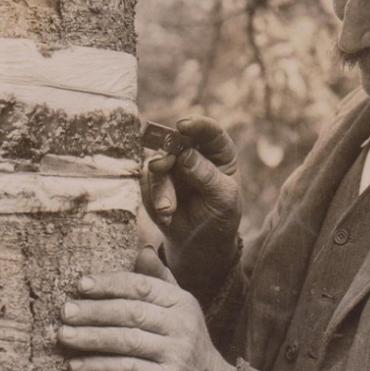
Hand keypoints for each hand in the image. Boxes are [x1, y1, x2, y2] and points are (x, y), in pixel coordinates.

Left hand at [57, 247, 235, 370]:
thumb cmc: (185, 344)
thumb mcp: (179, 309)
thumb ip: (159, 280)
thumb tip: (143, 249)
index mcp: (181, 301)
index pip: (141, 286)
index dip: (110, 283)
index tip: (80, 284)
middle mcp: (181, 324)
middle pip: (131, 312)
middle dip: (94, 311)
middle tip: (64, 311)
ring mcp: (176, 353)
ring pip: (127, 340)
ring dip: (91, 338)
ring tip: (64, 336)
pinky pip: (128, 370)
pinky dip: (100, 367)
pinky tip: (76, 366)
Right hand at [140, 116, 242, 285]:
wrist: (200, 244)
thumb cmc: (219, 217)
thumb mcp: (223, 198)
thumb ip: (206, 174)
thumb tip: (184, 153)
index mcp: (219, 153)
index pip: (210, 132)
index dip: (197, 125)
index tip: (184, 126)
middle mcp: (193, 153)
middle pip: (176, 142)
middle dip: (167, 154)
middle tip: (160, 166)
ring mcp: (171, 166)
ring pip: (157, 164)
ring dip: (160, 188)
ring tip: (168, 210)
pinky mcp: (154, 182)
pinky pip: (146, 183)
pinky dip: (153, 200)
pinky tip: (167, 216)